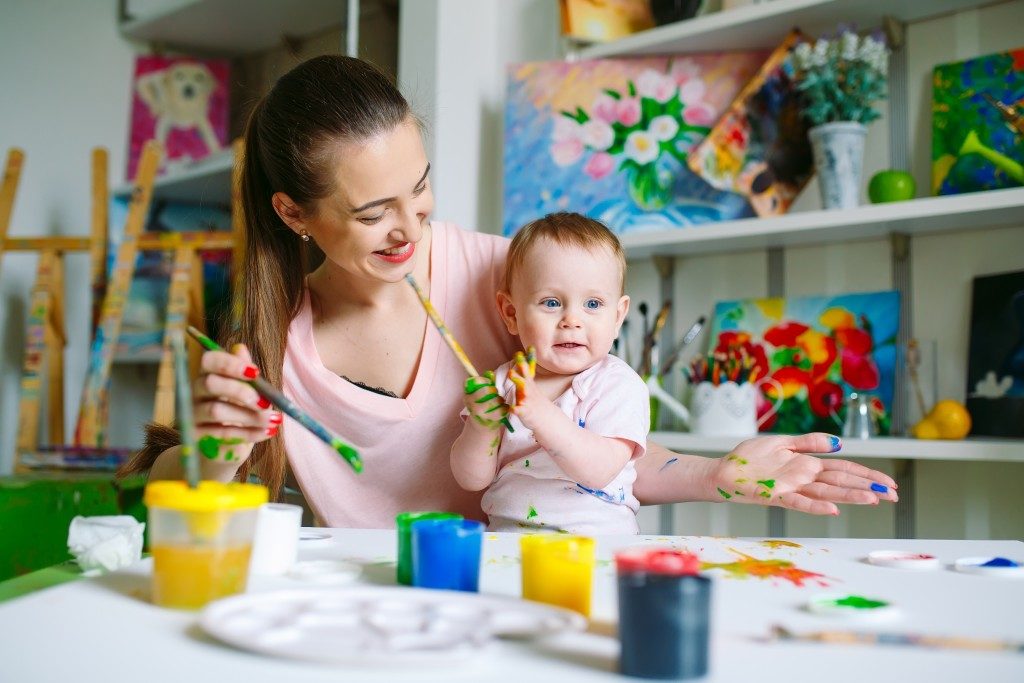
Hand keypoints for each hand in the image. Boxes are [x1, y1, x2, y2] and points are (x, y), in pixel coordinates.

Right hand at [192, 343, 281, 462]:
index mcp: (207, 374)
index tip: (255, 373)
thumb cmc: (239, 411)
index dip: (231, 364)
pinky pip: (222, 433)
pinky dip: (249, 433)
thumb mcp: (247, 391)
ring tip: (274, 420)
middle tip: (266, 403)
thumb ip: (245, 373)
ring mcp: (192, 414)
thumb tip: (240, 348)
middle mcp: (194, 392)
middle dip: (241, 392)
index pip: (209, 361)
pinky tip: (267, 432)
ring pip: (216, 411)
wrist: (227, 446)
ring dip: (250, 416)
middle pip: (211, 384)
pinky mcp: (195, 436)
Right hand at [464, 371, 508, 428]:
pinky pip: (501, 410)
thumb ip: (485, 381)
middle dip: (493, 390)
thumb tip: (490, 374)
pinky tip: (503, 407)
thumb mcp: (479, 391)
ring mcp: (479, 413)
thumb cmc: (481, 402)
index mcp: (467, 394)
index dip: (483, 380)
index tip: (489, 383)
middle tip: (495, 392)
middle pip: (486, 391)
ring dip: (500, 399)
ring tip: (499, 401)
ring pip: (495, 401)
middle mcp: (470, 403)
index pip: (474, 381)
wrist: (480, 422)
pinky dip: (504, 408)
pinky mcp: (489, 420)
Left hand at [508, 347, 543, 426]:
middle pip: (525, 381)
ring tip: (515, 389)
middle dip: (519, 375)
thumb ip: (525, 371)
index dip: (523, 362)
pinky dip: (517, 410)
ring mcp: (528, 401)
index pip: (526, 370)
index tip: (521, 352)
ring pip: (526, 395)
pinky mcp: (526, 412)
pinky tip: (512, 409)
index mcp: (527, 383)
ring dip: (521, 389)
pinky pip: (521, 411)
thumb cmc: (533, 399)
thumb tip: (521, 355)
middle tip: (512, 370)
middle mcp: (528, 391)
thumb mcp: (530, 384)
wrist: (545, 417)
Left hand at [710, 433, 897, 514]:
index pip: (844, 470)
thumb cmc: (750, 459)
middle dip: (868, 488)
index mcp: (807, 466)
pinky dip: (815, 507)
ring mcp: (791, 489)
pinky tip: (832, 510)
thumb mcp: (782, 443)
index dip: (867, 476)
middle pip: (841, 483)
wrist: (722, 472)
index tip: (890, 484)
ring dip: (849, 497)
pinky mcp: (774, 495)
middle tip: (894, 496)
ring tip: (873, 499)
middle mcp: (803, 480)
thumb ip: (808, 443)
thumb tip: (837, 443)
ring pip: (826, 494)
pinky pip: (798, 503)